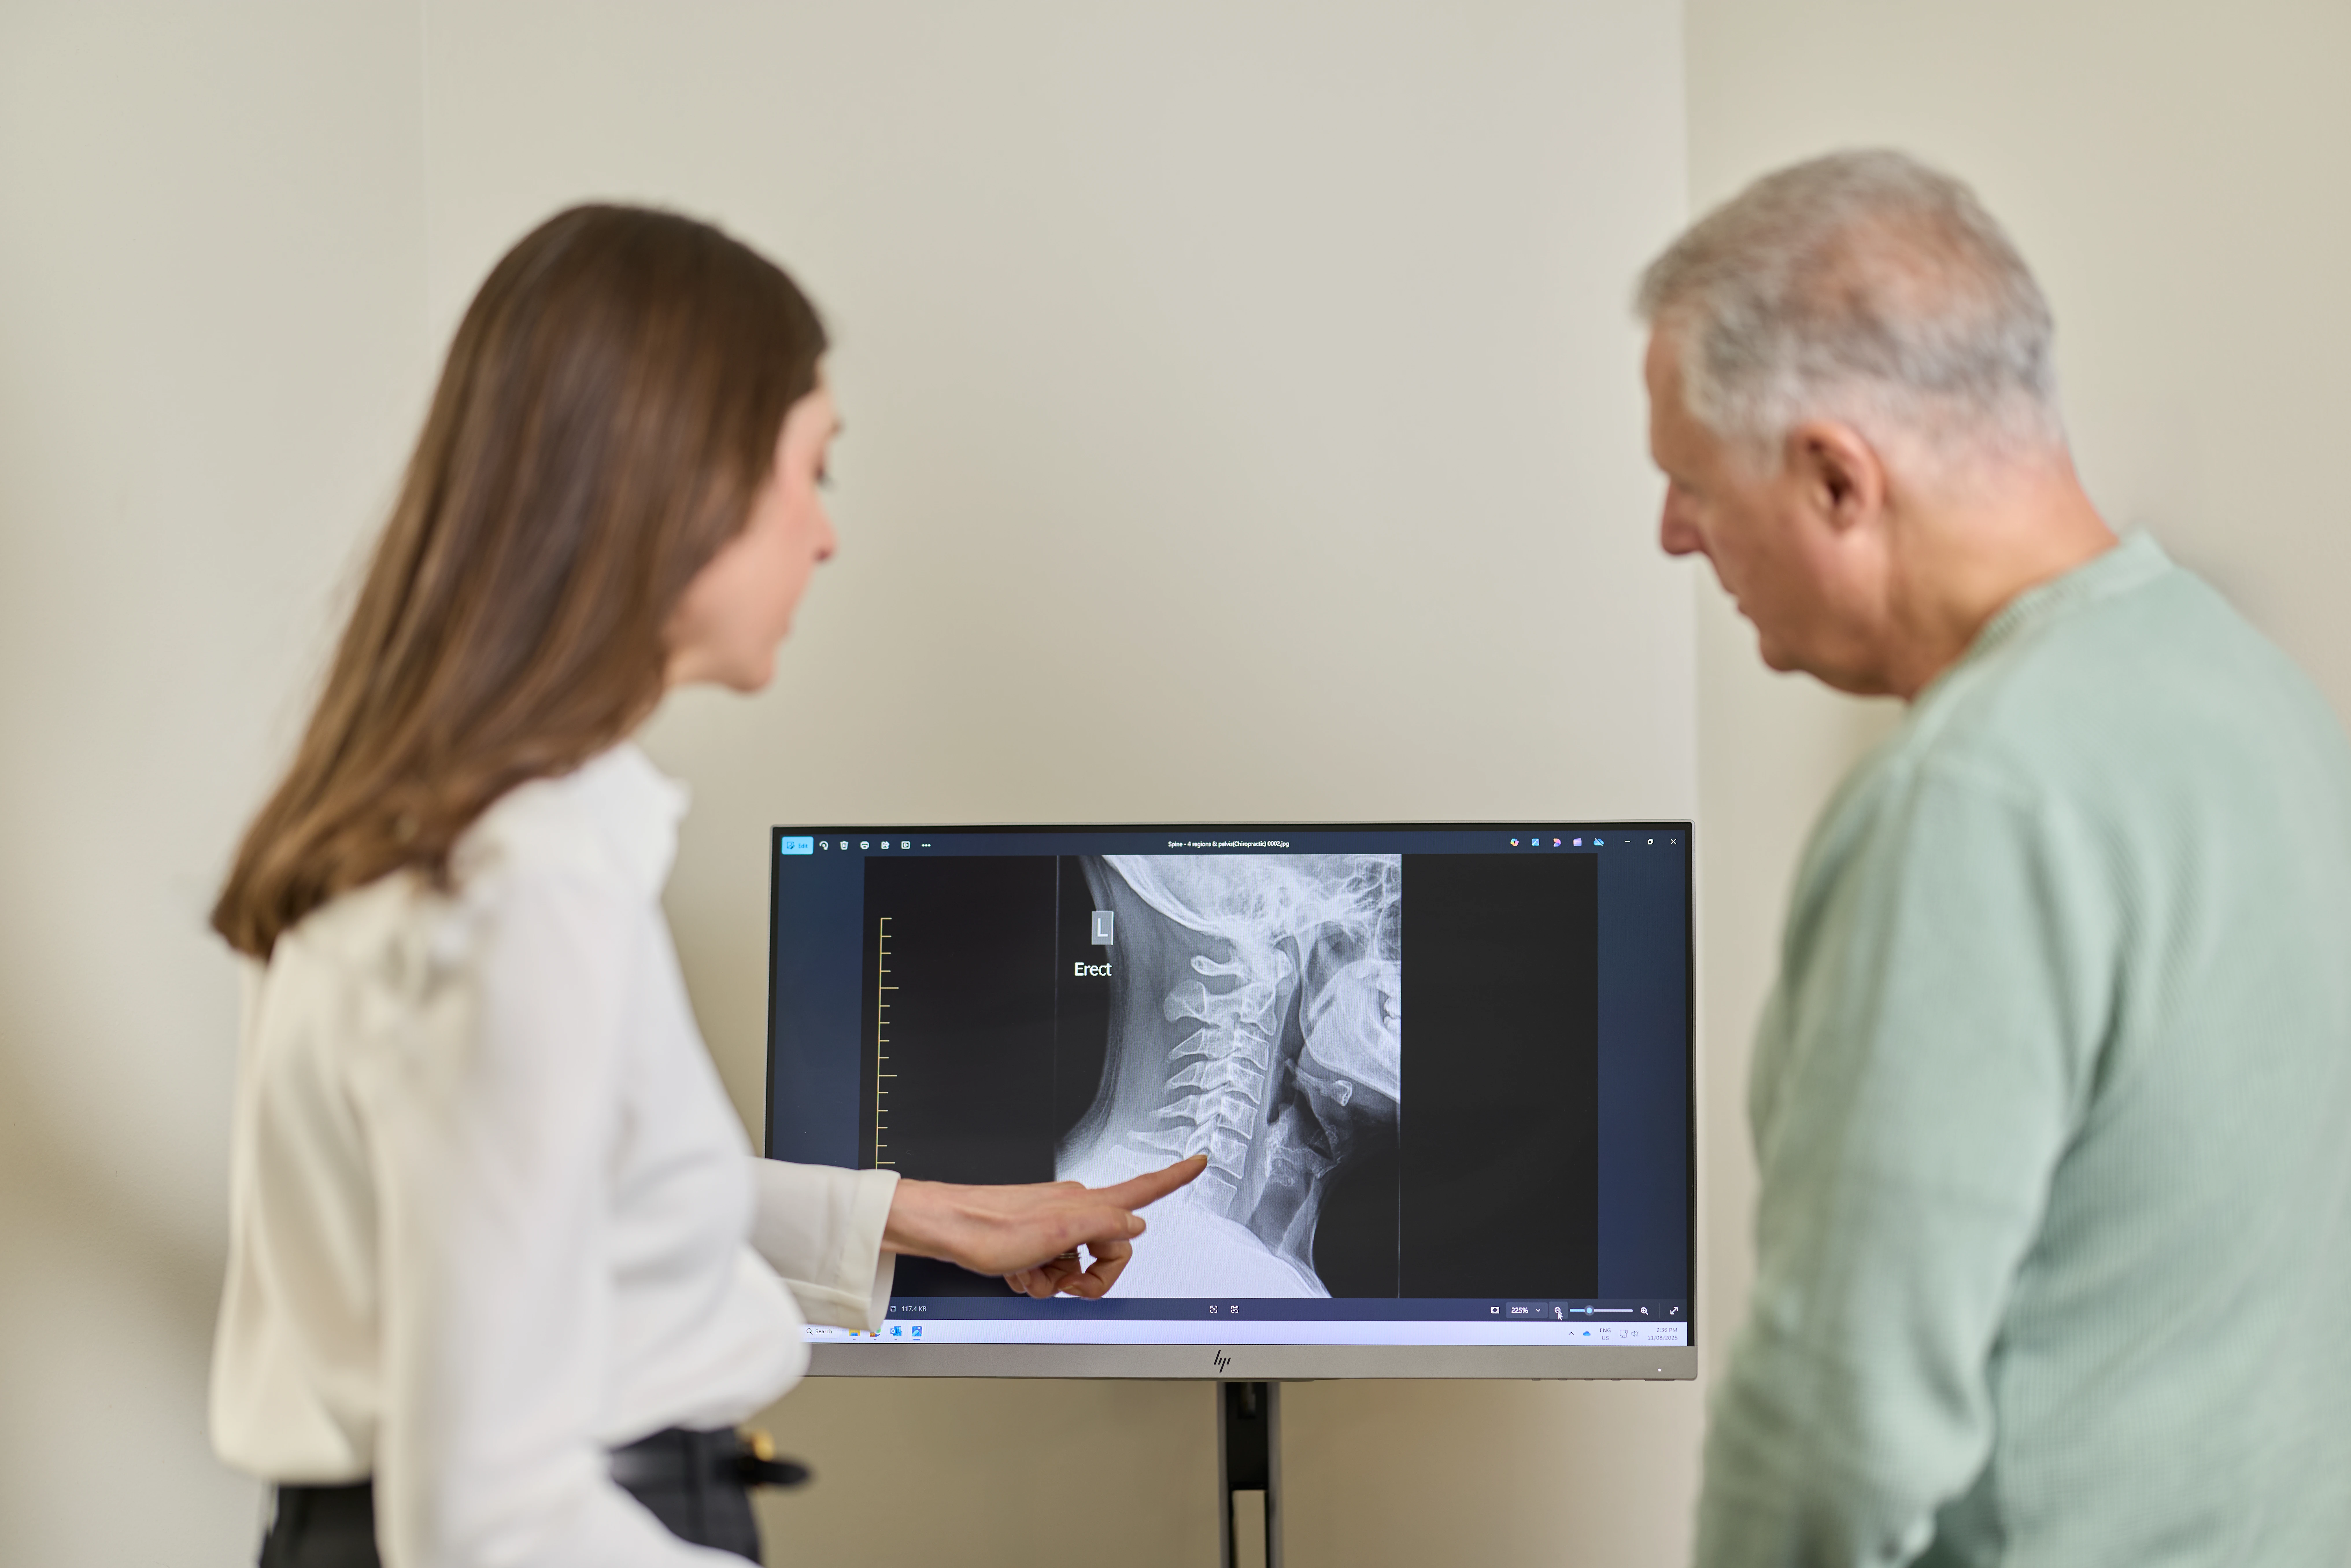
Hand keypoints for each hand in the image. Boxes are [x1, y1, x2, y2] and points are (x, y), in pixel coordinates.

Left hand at [881, 1156, 1206, 1299]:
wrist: (944, 1229)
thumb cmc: (988, 1229)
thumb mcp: (1056, 1232)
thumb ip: (1103, 1225)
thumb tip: (1137, 1225)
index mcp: (1085, 1204)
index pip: (1141, 1189)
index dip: (1173, 1178)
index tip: (1198, 1162)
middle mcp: (1073, 1208)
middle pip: (1110, 1248)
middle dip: (1094, 1276)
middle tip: (1069, 1287)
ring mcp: (1052, 1224)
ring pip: (1077, 1264)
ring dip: (1057, 1280)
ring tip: (1031, 1276)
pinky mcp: (1031, 1238)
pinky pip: (1049, 1267)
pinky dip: (1036, 1278)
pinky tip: (1018, 1275)